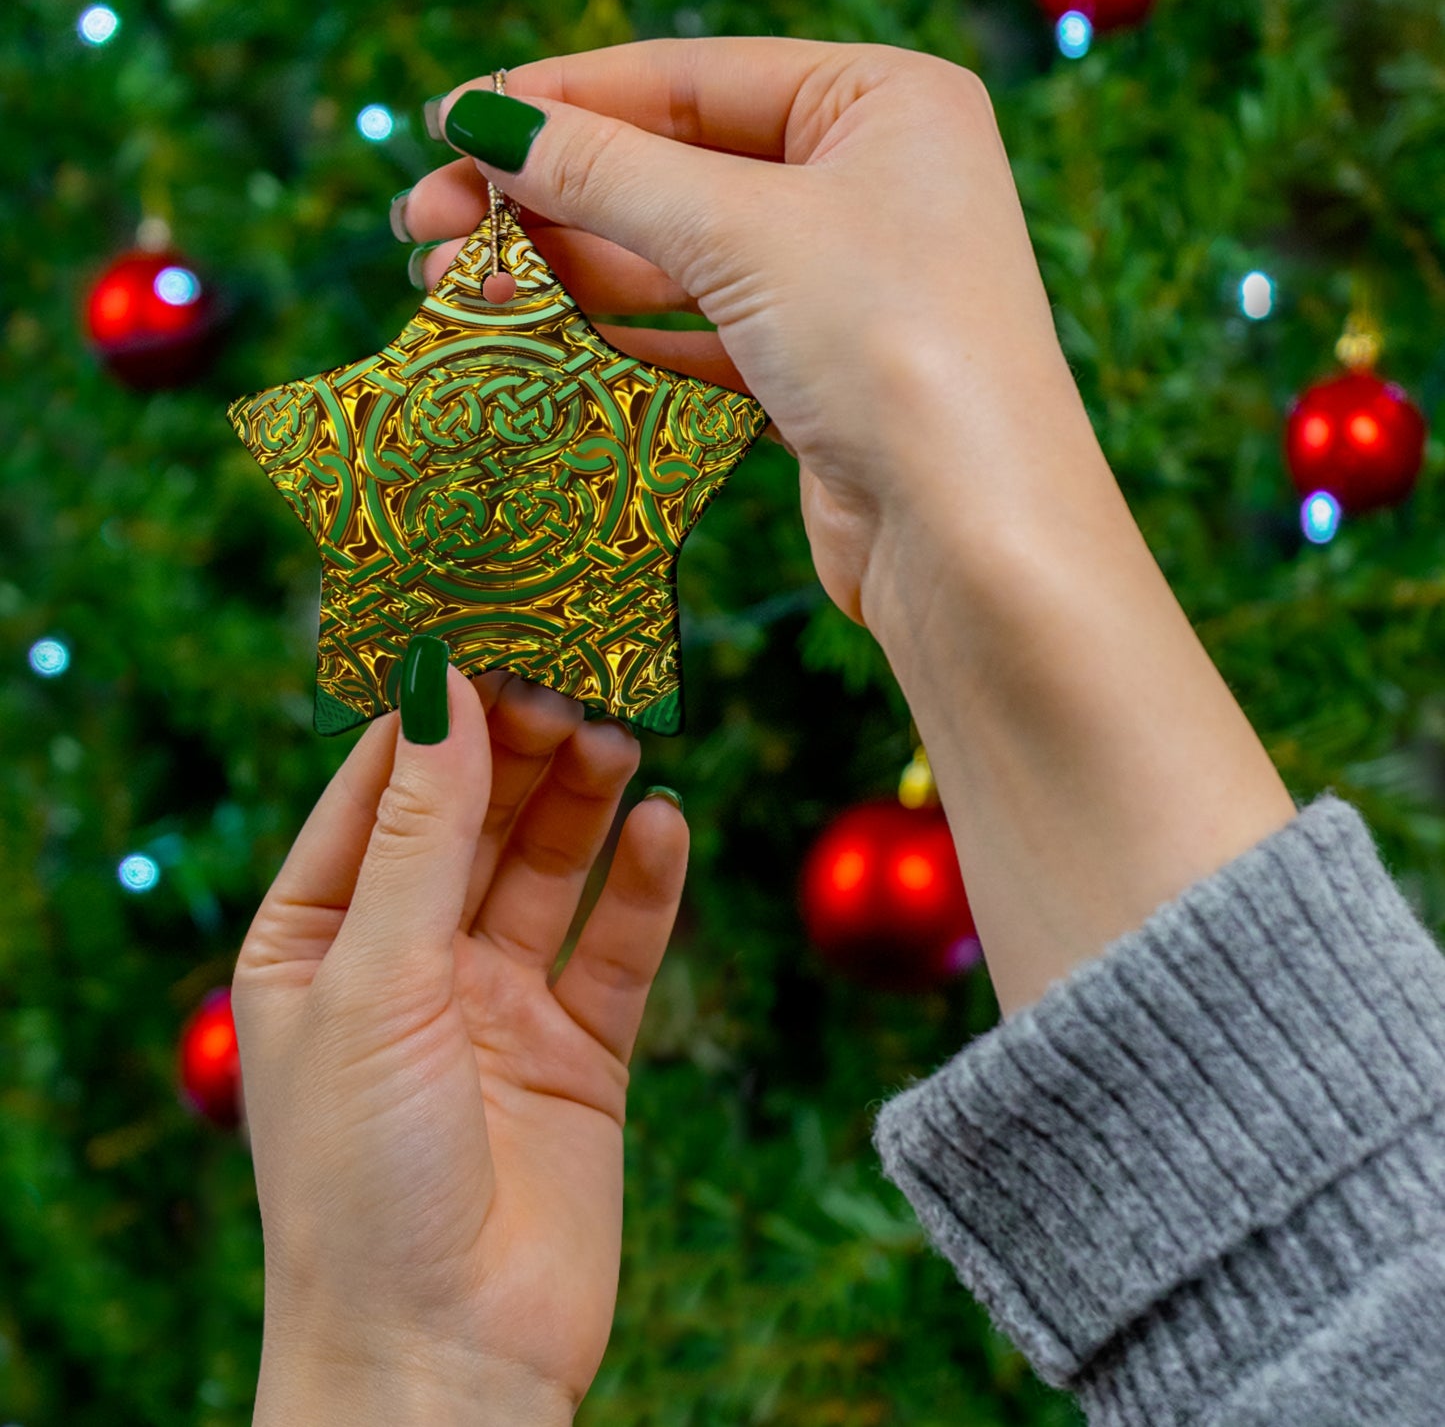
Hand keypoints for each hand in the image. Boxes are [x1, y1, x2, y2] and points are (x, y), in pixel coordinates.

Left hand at [232, 669, 687, 1422]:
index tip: (490, 627)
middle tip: (576, 674)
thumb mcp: (375, 981)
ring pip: (549, 867)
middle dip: (520, 746)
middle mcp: (408, 960)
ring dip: (584, 800)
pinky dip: (644, 885)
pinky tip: (666, 826)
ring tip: (621, 734)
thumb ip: (419, 834)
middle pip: (474, 817)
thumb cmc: (362, 1179)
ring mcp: (497, 1003)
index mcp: (320, 939)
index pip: (379, 790)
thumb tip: (443, 688)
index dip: (433, 710)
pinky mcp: (579, 1049)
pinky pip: (617, 946)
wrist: (445, 1360)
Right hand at [402, 38, 1093, 627]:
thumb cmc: (892, 347)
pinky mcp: (820, 375)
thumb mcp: (742, 232)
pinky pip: (701, 336)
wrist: (971, 538)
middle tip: (424, 224)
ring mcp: (846, 284)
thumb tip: (485, 123)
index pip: (689, 78)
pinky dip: (621, 337)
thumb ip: (608, 172)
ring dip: (568, 270)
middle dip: (548, 195)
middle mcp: (870, 182)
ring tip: (454, 285)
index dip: (561, 100)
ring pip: (679, 258)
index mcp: (881, 101)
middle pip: (674, 168)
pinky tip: (540, 339)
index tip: (450, 124)